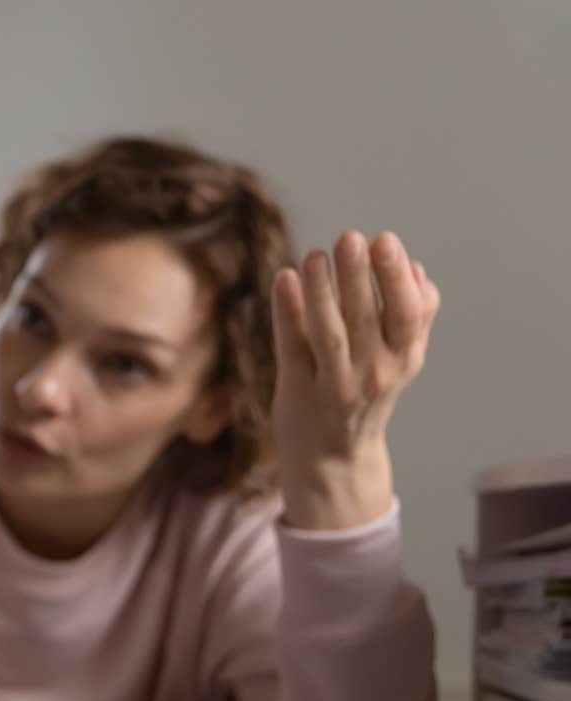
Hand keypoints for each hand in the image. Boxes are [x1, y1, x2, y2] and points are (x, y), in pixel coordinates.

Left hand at [271, 230, 440, 530]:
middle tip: (351, 237)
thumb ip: (416, 317)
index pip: (407, 314)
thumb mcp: (402, 360)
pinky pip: (292, 346)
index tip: (385, 239)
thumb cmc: (368, 396)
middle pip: (365, 319)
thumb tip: (417, 269)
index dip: (396, 277)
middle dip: (359, 275)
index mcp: (403, 359)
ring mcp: (332, 384)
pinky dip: (287, 312)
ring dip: (322, 292)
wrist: (334, 460)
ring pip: (328, 333)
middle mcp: (371, 373)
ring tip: (316, 254)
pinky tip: (284, 278)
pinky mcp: (296, 390)